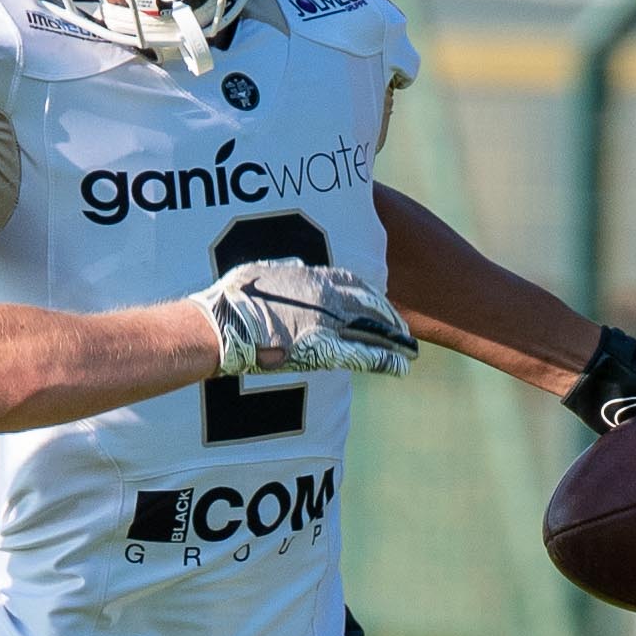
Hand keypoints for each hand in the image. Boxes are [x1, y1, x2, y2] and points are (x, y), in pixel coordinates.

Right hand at [193, 257, 418, 377]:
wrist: (224, 326)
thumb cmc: (232, 300)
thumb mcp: (259, 273)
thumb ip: (280, 271)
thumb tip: (285, 268)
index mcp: (312, 277)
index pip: (354, 282)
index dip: (370, 294)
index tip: (379, 301)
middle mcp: (328, 298)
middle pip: (371, 306)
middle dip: (390, 318)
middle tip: (403, 328)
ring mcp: (329, 324)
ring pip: (374, 330)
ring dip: (396, 340)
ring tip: (411, 350)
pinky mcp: (325, 351)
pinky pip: (364, 356)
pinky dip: (386, 361)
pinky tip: (402, 367)